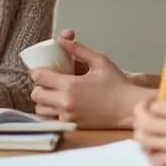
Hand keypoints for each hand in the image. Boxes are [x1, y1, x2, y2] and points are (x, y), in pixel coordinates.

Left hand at [29, 33, 150, 127]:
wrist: (130, 108)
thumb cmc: (118, 85)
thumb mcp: (99, 61)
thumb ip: (77, 49)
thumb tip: (61, 39)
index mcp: (70, 85)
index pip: (38, 76)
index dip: (38, 71)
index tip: (45, 70)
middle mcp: (66, 102)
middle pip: (36, 94)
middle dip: (39, 86)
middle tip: (49, 82)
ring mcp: (68, 117)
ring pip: (40, 110)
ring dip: (43, 101)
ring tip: (54, 95)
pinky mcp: (72, 126)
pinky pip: (50, 121)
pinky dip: (49, 114)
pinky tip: (58, 107)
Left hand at [131, 97, 165, 165]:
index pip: (155, 105)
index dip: (152, 105)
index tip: (155, 108)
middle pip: (144, 121)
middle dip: (139, 120)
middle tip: (144, 123)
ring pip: (144, 141)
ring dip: (143, 139)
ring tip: (149, 139)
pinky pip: (155, 160)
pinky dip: (153, 158)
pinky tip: (160, 156)